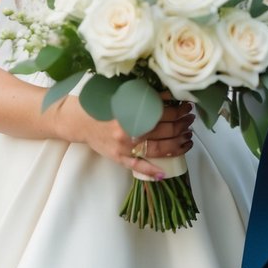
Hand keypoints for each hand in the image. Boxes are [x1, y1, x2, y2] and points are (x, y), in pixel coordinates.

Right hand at [53, 92, 193, 179]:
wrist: (78, 120)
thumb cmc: (101, 105)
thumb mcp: (121, 95)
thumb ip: (142, 96)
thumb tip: (168, 95)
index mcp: (131, 112)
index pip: (163, 113)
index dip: (178, 110)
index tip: (186, 106)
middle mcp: (130, 131)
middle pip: (165, 130)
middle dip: (182, 124)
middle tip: (190, 120)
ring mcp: (125, 147)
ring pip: (159, 149)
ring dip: (177, 144)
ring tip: (187, 138)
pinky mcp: (119, 158)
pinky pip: (138, 167)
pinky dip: (153, 171)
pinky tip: (165, 172)